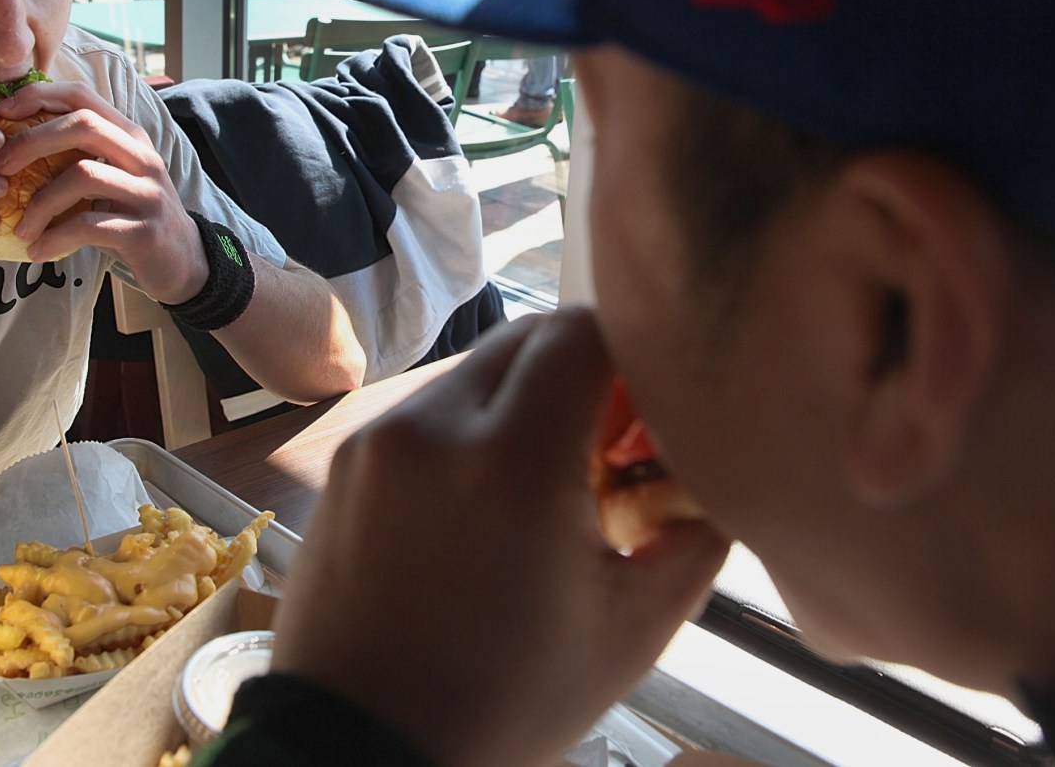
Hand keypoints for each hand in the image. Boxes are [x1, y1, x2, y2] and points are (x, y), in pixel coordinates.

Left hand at [0, 80, 207, 301]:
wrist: (182, 261)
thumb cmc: (131, 215)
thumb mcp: (111, 176)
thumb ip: (77, 155)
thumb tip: (9, 146)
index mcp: (130, 136)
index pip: (83, 96)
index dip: (39, 97)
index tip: (2, 113)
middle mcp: (142, 157)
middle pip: (83, 125)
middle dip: (31, 142)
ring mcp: (146, 193)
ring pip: (83, 175)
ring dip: (40, 203)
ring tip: (22, 229)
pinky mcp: (143, 230)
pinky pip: (89, 225)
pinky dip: (55, 238)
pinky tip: (39, 251)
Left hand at [269, 308, 728, 766]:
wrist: (361, 748)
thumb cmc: (505, 702)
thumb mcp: (631, 629)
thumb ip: (694, 533)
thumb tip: (708, 474)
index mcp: (512, 458)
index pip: (583, 330)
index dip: (631, 353)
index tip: (648, 413)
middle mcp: (434, 426)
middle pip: (527, 337)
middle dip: (580, 372)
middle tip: (606, 450)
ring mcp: (379, 439)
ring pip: (474, 369)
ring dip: (521, 400)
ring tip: (541, 485)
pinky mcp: (346, 461)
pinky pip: (426, 410)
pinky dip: (467, 429)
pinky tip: (481, 504)